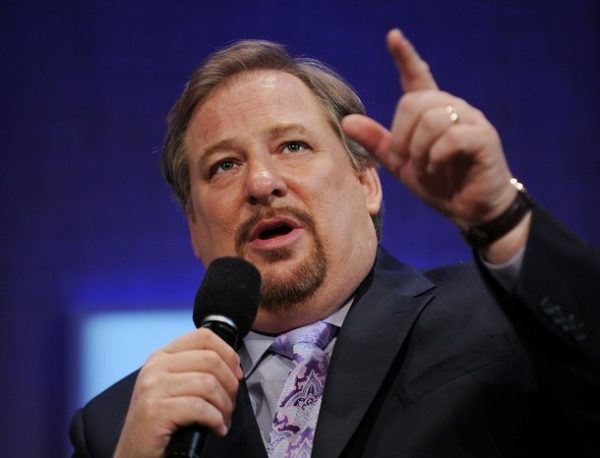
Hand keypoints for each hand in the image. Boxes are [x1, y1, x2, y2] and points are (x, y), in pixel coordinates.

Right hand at [113, 328, 242, 457]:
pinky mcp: (155, 411)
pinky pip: (200, 408)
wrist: (133, 453)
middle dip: (230, 384)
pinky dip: (216, 420)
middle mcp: (156, 367)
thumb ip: (194, 370)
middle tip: (229, 404)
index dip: (228, 353)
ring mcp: (153, 388)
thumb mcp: (172, 386)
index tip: (236, 373)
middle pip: (211, 360)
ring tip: (222, 419)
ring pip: (208, 384)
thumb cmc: (158, 422)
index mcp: (162, 356)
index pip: (203, 337)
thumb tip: (232, 367)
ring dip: (224, 405)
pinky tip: (216, 428)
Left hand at [342, 29, 516, 228]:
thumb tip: (347, 121)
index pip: (417, 77)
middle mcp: (452, 108)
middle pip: (413, 103)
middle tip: (406, 162)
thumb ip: (377, 143)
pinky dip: (437, 157)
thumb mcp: (401, 164)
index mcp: (431, 113)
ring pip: (431, 119)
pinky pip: (452, 137)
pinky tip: (438, 168)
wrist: (471, 210)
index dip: (405, 57)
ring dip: (419, 151)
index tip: (393, 37)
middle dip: (401, 137)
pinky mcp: (484, 138)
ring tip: (425, 168)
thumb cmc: (439, 183)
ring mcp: (471, 120)